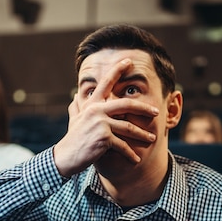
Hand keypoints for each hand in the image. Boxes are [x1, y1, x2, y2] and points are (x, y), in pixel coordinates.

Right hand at [53, 58, 158, 176]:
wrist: (65, 157)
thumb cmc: (72, 139)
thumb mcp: (74, 120)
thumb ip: (77, 107)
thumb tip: (75, 96)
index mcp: (92, 104)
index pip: (106, 83)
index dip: (117, 70)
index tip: (129, 60)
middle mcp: (97, 110)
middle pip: (127, 105)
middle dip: (144, 108)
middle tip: (156, 111)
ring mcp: (101, 124)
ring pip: (129, 127)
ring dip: (142, 135)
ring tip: (152, 139)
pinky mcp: (104, 138)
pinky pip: (123, 145)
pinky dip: (130, 154)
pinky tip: (136, 160)